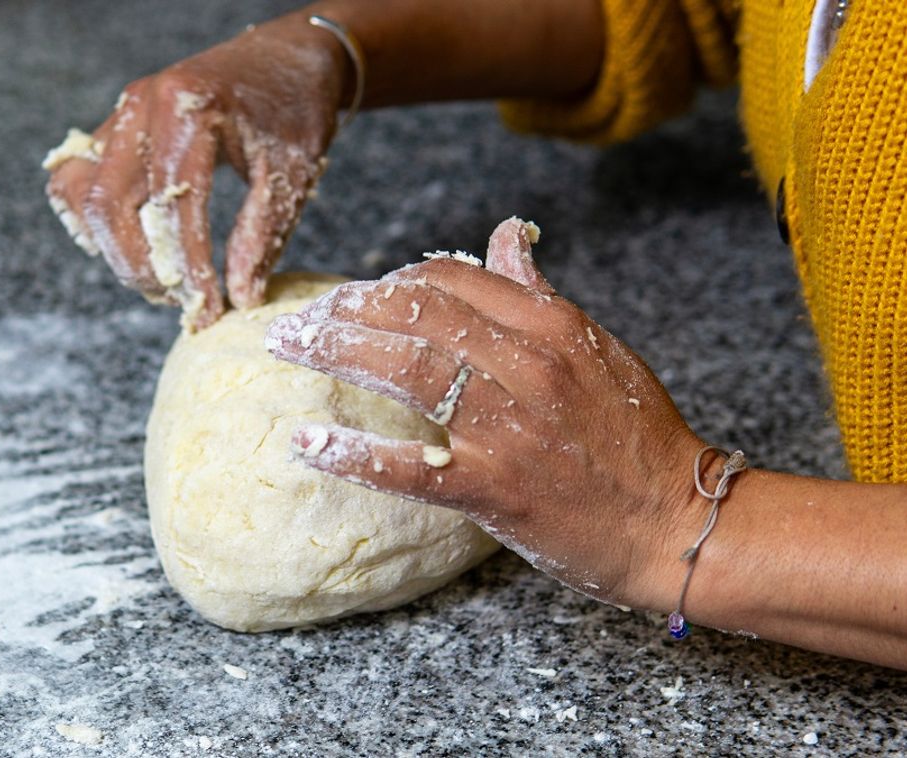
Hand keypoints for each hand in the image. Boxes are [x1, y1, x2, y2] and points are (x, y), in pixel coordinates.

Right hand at [44, 19, 344, 329]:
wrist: (286, 56)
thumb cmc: (293, 111)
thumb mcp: (290, 173)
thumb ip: (261, 236)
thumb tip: (240, 297)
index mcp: (189, 106)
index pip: (174, 204)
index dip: (188, 265)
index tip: (208, 308)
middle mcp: (142, 105)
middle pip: (109, 204)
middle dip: (142, 266)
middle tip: (182, 301)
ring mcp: (119, 113)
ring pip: (81, 195)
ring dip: (113, 248)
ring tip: (160, 278)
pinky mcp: (112, 127)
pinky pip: (75, 181)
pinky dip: (93, 222)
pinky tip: (133, 245)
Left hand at [265, 218, 706, 607]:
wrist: (677, 523)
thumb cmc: (638, 438)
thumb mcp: (596, 348)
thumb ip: (538, 295)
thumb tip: (505, 236)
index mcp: (551, 324)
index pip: (447, 280)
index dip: (387, 283)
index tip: (353, 296)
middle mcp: (527, 364)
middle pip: (414, 315)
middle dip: (345, 309)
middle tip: (298, 316)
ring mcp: (509, 426)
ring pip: (405, 370)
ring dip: (334, 352)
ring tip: (286, 346)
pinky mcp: (494, 488)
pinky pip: (408, 466)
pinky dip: (352, 452)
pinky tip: (306, 441)